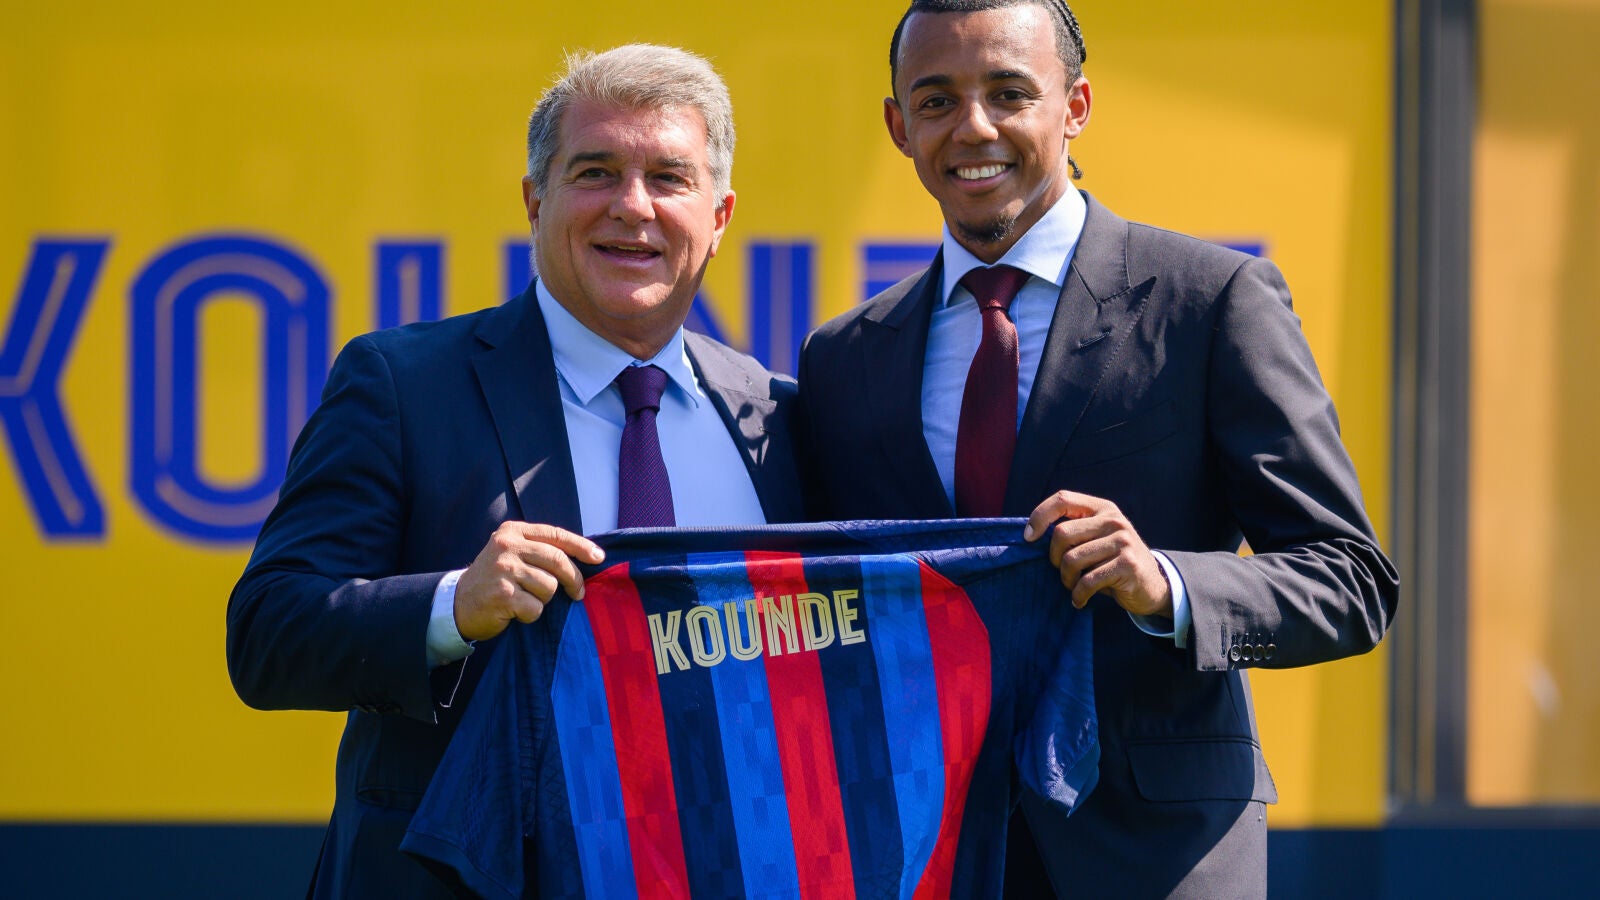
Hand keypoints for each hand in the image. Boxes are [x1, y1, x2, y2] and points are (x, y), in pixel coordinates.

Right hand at [453, 522, 604, 640]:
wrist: (458, 603)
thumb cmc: (495, 579)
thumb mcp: (512, 553)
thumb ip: (540, 550)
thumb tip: (586, 556)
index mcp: (513, 532)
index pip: (555, 535)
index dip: (581, 546)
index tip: (599, 557)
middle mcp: (507, 546)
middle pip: (557, 560)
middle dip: (573, 579)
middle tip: (578, 593)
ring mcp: (504, 570)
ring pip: (549, 587)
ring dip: (543, 599)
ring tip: (524, 599)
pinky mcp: (503, 595)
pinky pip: (536, 608)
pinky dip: (530, 614)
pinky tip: (515, 611)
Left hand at [1023, 490, 1171, 617]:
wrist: (1152, 585)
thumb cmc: (1113, 562)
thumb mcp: (1097, 538)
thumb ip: (1074, 531)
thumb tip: (1031, 535)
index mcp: (1102, 508)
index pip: (1063, 499)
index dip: (1039, 516)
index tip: (1028, 538)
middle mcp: (1113, 520)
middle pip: (1062, 534)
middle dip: (1054, 559)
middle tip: (1062, 572)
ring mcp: (1123, 541)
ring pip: (1072, 560)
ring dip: (1067, 579)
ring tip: (1074, 586)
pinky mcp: (1127, 565)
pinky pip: (1087, 581)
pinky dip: (1079, 595)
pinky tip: (1080, 600)